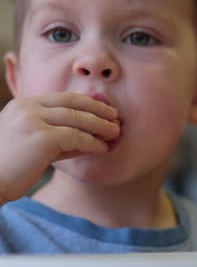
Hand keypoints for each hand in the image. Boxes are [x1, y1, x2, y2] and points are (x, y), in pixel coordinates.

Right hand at [0, 92, 118, 204]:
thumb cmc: (8, 169)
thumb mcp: (31, 144)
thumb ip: (57, 137)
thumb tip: (89, 138)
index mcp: (23, 105)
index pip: (62, 97)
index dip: (87, 102)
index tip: (104, 109)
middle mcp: (27, 108)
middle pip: (73, 103)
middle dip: (98, 109)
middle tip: (116, 117)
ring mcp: (33, 120)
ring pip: (78, 118)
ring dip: (101, 125)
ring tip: (115, 133)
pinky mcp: (42, 138)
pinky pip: (76, 137)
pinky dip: (93, 142)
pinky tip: (102, 148)